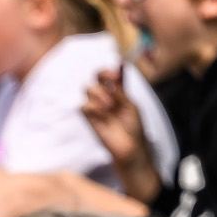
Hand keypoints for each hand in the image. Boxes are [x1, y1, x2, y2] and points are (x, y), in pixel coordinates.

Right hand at [81, 69, 159, 202]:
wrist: (130, 147)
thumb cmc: (134, 128)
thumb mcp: (131, 105)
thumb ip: (121, 90)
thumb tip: (118, 68)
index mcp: (116, 92)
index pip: (106, 75)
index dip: (108, 71)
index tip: (116, 75)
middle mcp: (104, 98)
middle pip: (94, 79)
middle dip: (102, 78)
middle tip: (113, 86)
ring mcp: (96, 108)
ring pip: (87, 89)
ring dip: (99, 94)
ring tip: (110, 107)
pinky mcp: (89, 119)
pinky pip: (83, 106)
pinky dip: (92, 106)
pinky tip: (103, 113)